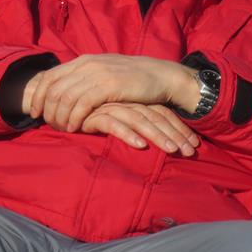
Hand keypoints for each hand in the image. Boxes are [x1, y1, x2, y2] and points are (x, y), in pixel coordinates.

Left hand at [22, 54, 199, 130]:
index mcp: (82, 60)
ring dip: (60, 117)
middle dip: (47, 110)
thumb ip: (83, 78)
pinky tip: (75, 128)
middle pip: (54, 89)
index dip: (38, 96)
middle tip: (49, 126)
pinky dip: (75, 118)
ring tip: (62, 129)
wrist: (160, 75)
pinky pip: (83, 104)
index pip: (49, 77)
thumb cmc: (130, 78)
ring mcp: (97, 74)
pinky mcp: (109, 86)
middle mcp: (86, 64)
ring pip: (66, 98)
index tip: (34, 113)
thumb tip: (62, 92)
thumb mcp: (102, 72)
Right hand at [81, 102, 197, 156]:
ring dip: (157, 135)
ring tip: (172, 150)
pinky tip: (140, 146)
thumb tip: (155, 138)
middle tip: (189, 152)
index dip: (178, 128)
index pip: (161, 113)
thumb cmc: (90, 113)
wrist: (59, 100)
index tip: (193, 146)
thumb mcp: (117, 115)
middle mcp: (124, 101)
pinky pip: (113, 124)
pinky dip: (127, 134)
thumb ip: (133, 121)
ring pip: (138, 120)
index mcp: (133, 100)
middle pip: (154, 116)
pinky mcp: (93, 113)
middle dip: (174, 134)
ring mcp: (109, 105)